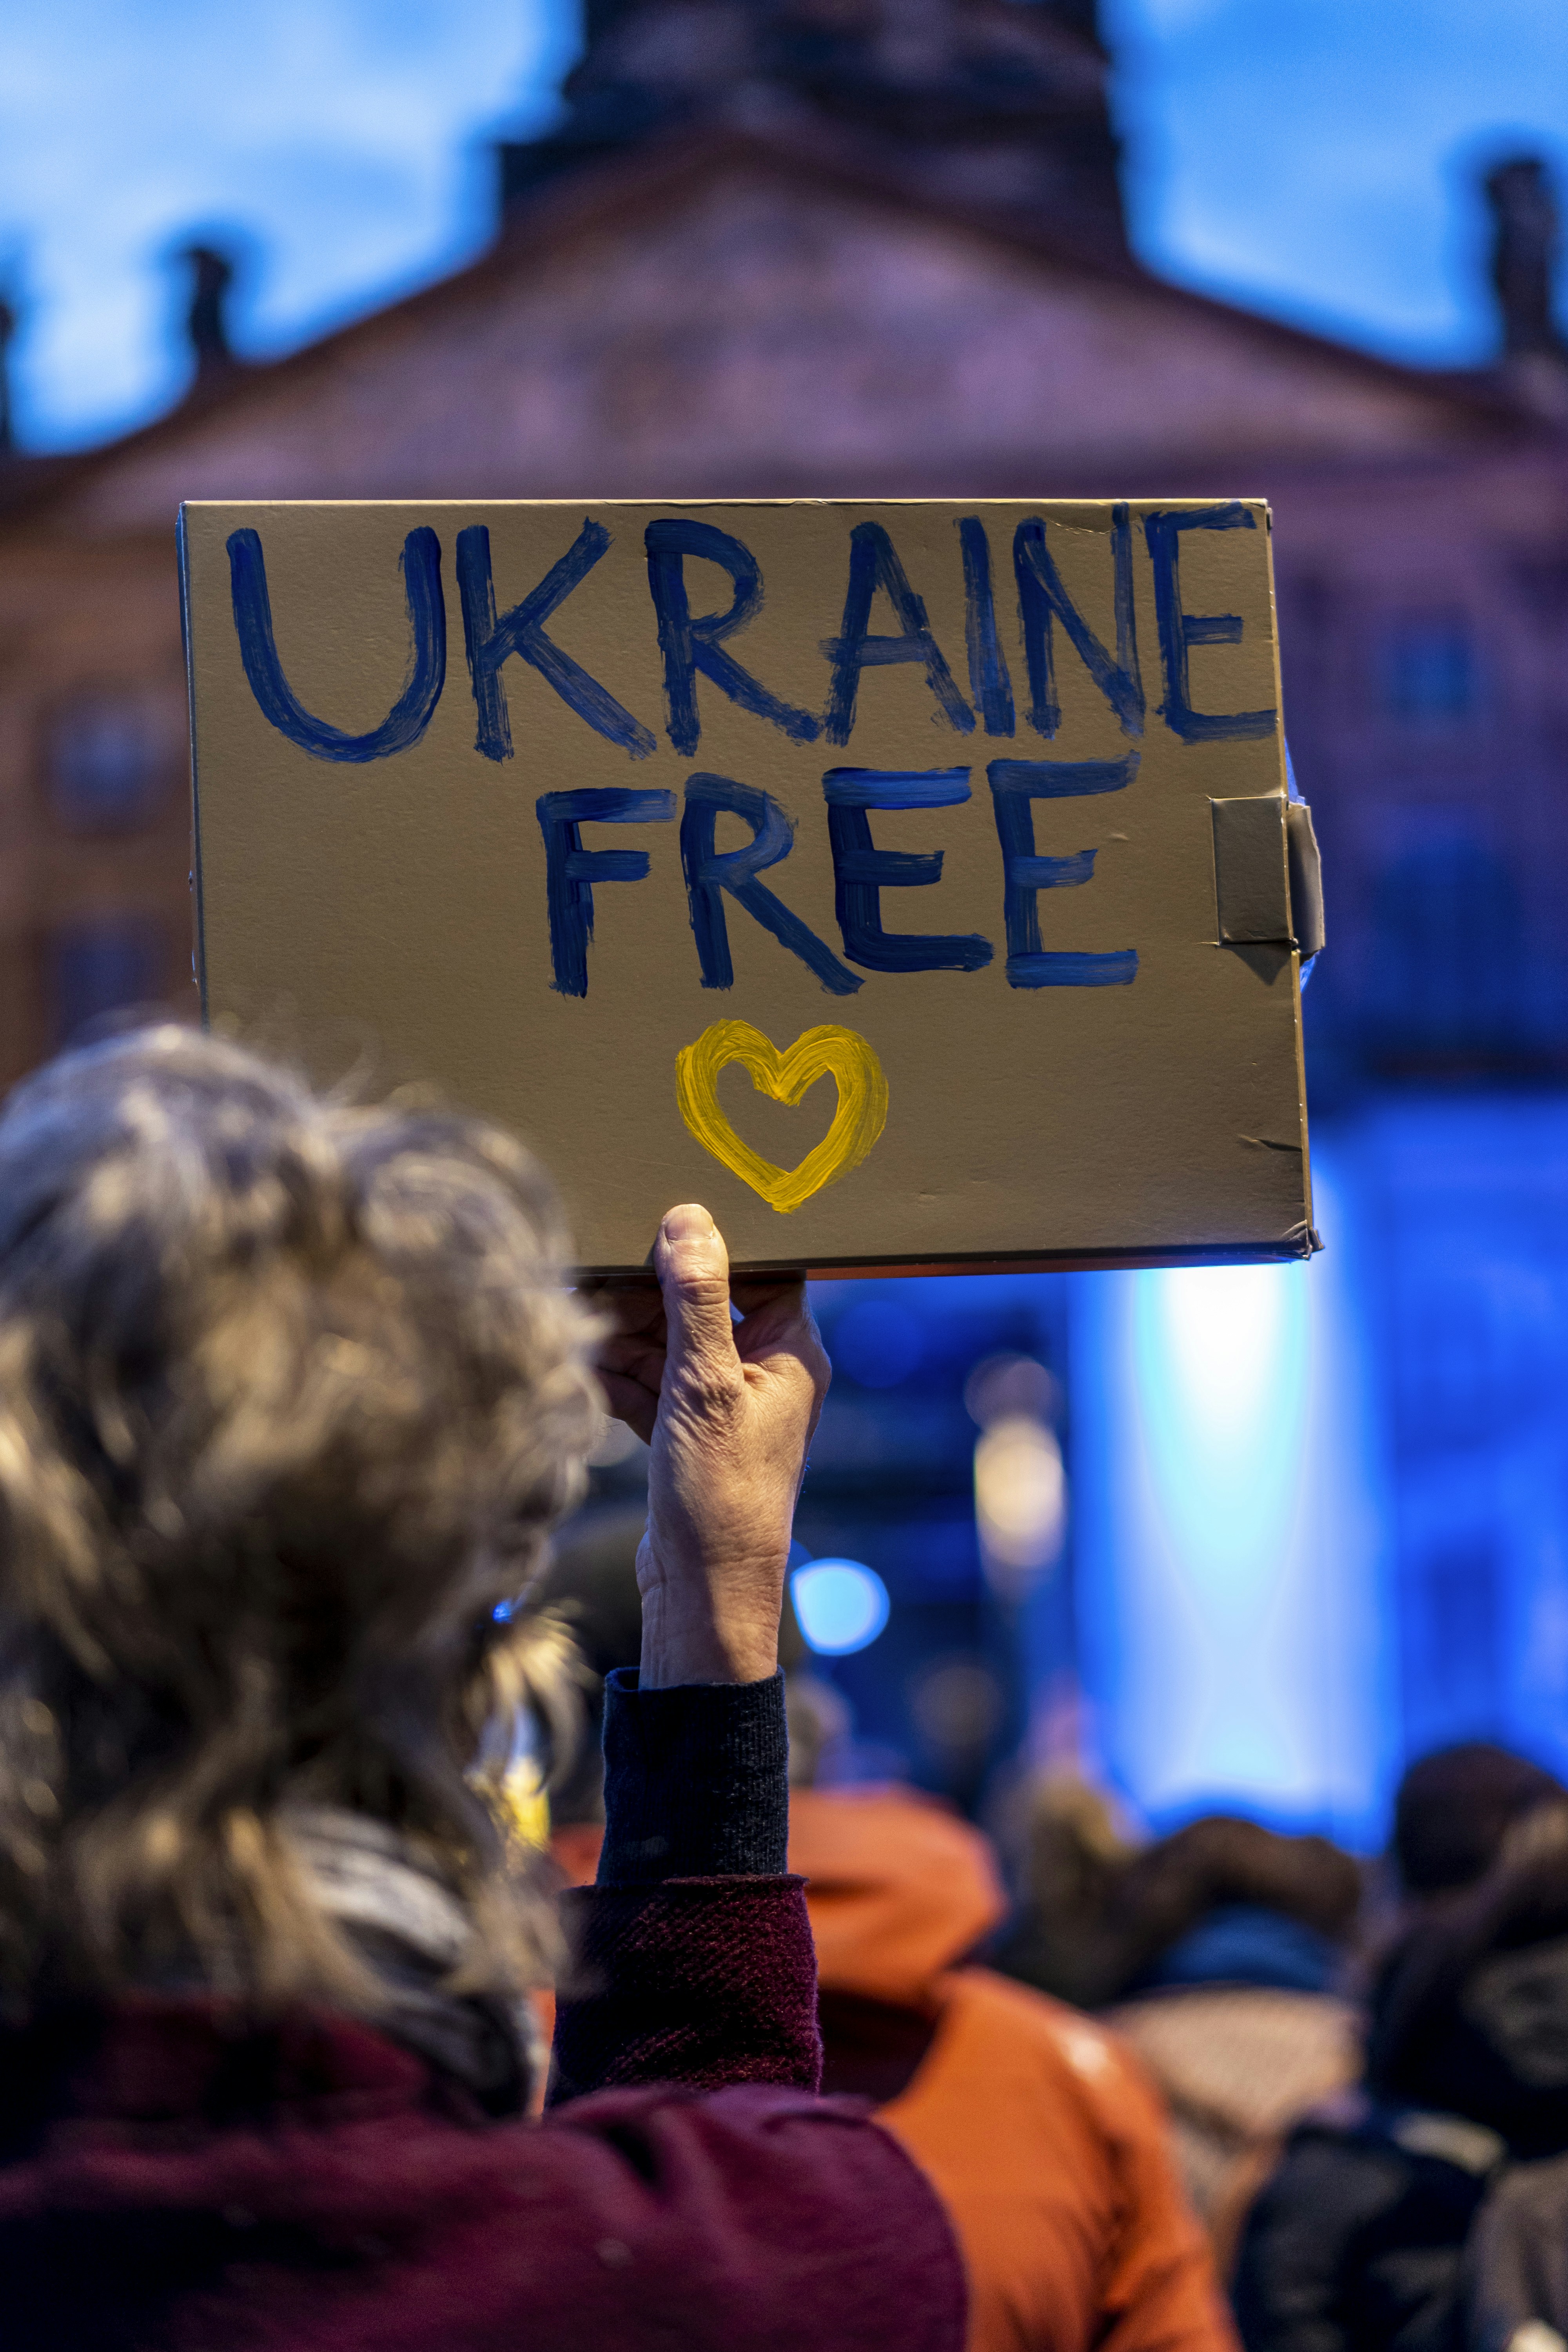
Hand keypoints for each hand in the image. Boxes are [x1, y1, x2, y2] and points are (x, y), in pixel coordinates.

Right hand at [595, 1205, 829, 1687]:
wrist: (701, 1595)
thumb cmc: (721, 1496)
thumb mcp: (703, 1385)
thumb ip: (696, 1301)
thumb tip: (689, 1221)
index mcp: (791, 1351)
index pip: (761, 1269)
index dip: (711, 1245)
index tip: (657, 1224)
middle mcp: (763, 1371)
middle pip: (704, 1303)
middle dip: (649, 1294)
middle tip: (598, 1275)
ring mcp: (723, 1404)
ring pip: (669, 1343)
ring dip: (625, 1334)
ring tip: (580, 1314)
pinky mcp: (686, 1433)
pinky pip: (650, 1383)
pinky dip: (620, 1375)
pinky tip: (584, 1365)